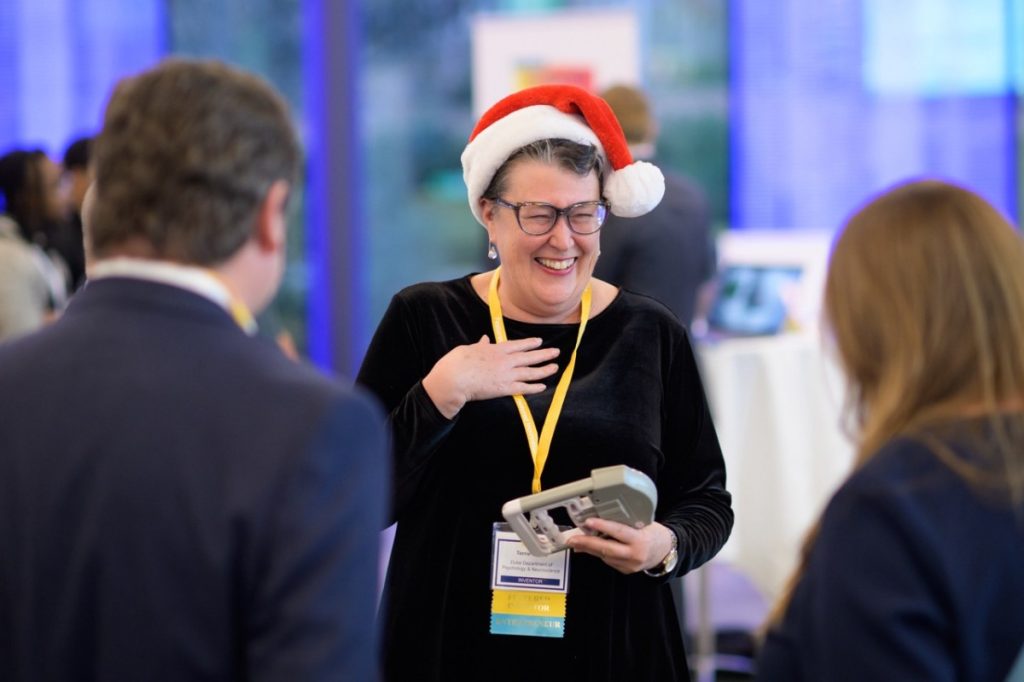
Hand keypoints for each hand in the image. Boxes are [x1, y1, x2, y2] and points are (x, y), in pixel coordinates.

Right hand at [422, 335, 559, 418]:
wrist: (455, 377)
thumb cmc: (458, 362)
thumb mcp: (470, 348)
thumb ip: (481, 345)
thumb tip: (485, 339)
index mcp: (497, 349)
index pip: (518, 345)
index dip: (530, 343)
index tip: (540, 342)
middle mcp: (505, 360)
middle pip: (529, 357)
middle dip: (544, 354)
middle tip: (556, 352)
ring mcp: (507, 375)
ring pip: (530, 372)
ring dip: (544, 370)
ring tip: (555, 367)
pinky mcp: (504, 389)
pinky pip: (523, 388)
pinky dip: (534, 387)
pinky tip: (543, 386)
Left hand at [566, 518, 675, 574]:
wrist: (665, 551)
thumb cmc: (654, 533)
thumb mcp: (643, 523)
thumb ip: (625, 522)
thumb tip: (602, 519)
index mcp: (640, 540)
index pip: (619, 532)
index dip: (603, 526)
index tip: (589, 522)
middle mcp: (635, 555)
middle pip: (607, 550)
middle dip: (587, 543)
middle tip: (573, 539)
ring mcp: (630, 565)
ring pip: (605, 557)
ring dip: (589, 549)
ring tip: (576, 542)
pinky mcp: (626, 570)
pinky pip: (609, 561)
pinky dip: (598, 553)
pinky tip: (589, 548)